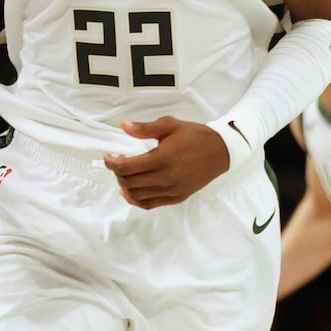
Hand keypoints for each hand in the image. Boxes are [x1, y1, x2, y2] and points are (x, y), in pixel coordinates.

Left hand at [104, 117, 229, 208]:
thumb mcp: (171, 125)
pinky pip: (148, 204)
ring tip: (126, 175)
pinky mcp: (176, 197)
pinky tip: (132, 190)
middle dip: (117, 173)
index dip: (111, 163)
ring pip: (136, 195)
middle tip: (118, 163)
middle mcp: (165, 178)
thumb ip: (145, 128)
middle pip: (128, 182)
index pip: (126, 167)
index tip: (109, 156)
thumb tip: (123, 125)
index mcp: (162, 159)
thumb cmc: (196, 136)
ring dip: (125, 186)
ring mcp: (171, 190)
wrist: (221, 151)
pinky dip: (135, 199)